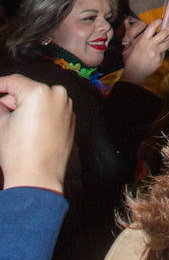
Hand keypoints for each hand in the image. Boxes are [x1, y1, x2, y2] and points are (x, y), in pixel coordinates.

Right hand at [0, 75, 73, 192]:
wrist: (37, 178)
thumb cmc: (18, 153)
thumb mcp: (1, 124)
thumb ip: (1, 106)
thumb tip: (2, 100)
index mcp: (39, 92)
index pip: (14, 81)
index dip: (0, 84)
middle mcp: (57, 95)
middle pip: (28, 90)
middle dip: (14, 100)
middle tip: (2, 113)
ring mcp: (66, 106)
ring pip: (41, 100)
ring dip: (28, 107)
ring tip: (17, 126)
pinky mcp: (71, 118)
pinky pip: (52, 110)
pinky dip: (41, 114)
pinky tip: (31, 130)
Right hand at [120, 18, 168, 84]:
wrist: (134, 73)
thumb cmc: (132, 59)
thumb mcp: (134, 46)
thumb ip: (142, 39)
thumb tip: (151, 32)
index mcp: (143, 41)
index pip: (151, 28)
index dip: (157, 22)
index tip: (161, 19)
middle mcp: (150, 46)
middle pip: (163, 34)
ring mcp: (156, 53)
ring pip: (168, 43)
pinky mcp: (160, 60)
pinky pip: (164, 53)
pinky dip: (164, 50)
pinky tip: (164, 49)